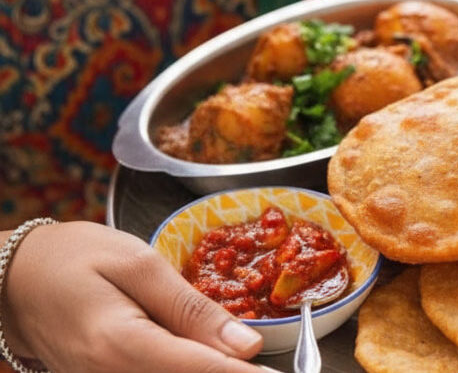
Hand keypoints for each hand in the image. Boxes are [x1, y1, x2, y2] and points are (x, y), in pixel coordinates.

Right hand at [1, 222, 264, 372]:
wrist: (14, 279)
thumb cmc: (73, 259)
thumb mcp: (138, 265)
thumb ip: (192, 308)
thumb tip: (247, 345)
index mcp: (121, 346)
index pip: (201, 371)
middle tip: (268, 367)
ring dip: (209, 371)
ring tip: (238, 359)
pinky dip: (185, 370)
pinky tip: (207, 358)